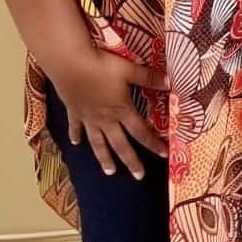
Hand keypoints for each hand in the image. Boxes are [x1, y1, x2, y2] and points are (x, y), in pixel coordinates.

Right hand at [49, 48, 168, 177]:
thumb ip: (149, 77)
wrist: (70, 64)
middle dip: (131, 161)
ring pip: (98, 143)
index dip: (153, 143)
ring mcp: (88, 118)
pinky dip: (77, 136)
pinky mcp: (74, 112)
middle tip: (139, 176)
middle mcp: (105, 120)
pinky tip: (76, 144)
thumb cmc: (102, 67)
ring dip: (104, 158)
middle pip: (120, 145)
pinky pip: (76, 128)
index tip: (164, 155)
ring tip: (109, 172)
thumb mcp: (130, 70)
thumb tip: (171, 81)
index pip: (141, 131)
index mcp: (122, 110)